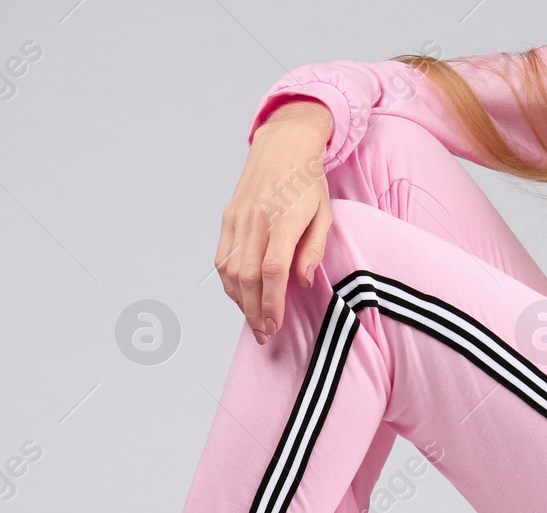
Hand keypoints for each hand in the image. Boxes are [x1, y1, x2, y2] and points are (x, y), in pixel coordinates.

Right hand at [215, 100, 335, 344]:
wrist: (283, 144)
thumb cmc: (309, 182)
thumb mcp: (324, 213)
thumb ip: (313, 250)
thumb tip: (302, 282)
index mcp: (283, 218)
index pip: (272, 270)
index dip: (271, 303)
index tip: (276, 325)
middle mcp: (256, 219)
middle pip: (247, 277)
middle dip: (254, 312)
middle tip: (265, 334)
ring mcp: (237, 218)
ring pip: (229, 271)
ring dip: (240, 301)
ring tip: (254, 320)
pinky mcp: (227, 218)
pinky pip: (222, 258)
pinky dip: (229, 283)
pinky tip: (241, 297)